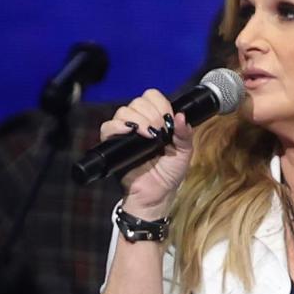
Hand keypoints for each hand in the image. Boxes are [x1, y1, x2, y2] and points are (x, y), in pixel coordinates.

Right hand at [100, 87, 193, 214]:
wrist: (156, 196)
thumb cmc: (168, 176)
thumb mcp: (183, 154)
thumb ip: (185, 134)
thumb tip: (181, 115)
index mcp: (155, 121)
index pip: (152, 97)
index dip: (161, 105)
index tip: (168, 122)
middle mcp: (139, 123)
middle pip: (138, 101)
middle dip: (151, 114)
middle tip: (160, 132)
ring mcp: (125, 132)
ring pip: (124, 111)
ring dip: (138, 119)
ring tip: (149, 136)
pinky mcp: (112, 144)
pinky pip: (108, 127)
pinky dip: (118, 126)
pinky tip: (130, 132)